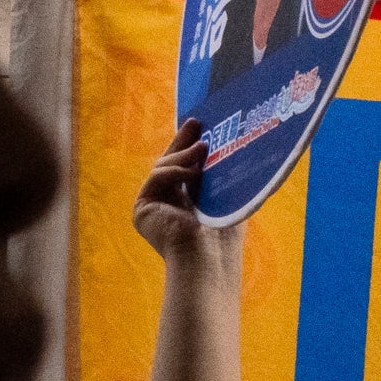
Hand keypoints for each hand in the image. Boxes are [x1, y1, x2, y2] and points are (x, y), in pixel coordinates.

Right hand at [131, 124, 214, 259]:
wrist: (209, 258)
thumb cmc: (224, 237)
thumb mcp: (226, 198)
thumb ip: (223, 175)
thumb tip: (238, 148)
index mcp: (184, 205)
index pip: (183, 169)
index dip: (189, 147)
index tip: (201, 127)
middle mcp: (165, 205)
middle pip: (169, 164)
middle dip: (182, 141)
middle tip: (195, 122)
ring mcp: (152, 207)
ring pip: (163, 167)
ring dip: (184, 155)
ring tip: (204, 147)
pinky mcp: (142, 209)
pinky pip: (156, 176)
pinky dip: (175, 170)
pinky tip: (193, 171)